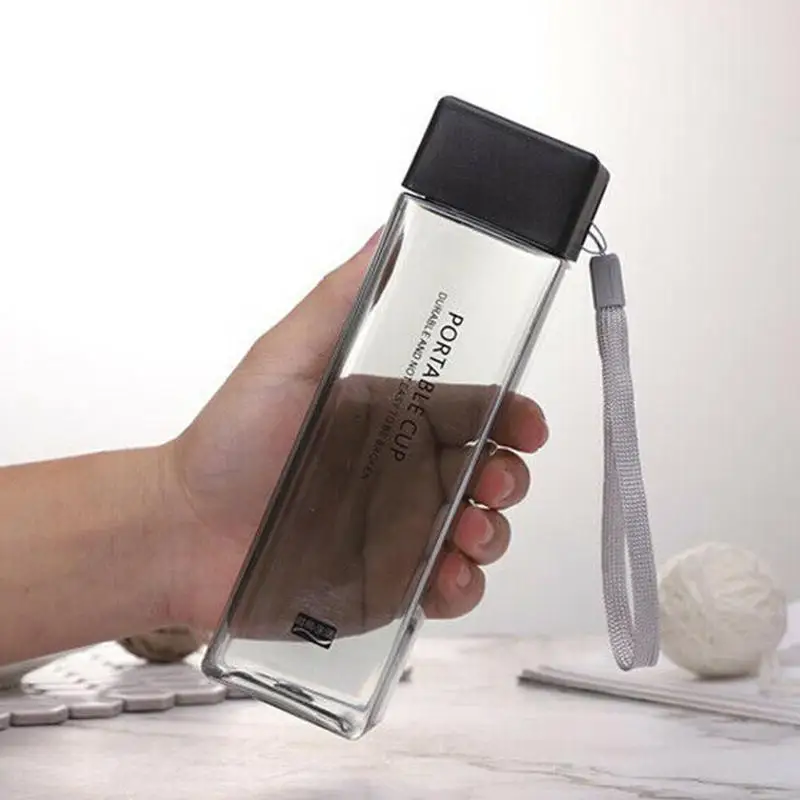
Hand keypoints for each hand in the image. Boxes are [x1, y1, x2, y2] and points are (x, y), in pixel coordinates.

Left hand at [163, 232, 547, 633]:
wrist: (181, 531)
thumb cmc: (228, 442)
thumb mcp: (286, 357)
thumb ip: (341, 300)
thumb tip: (388, 233)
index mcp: (393, 415)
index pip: (475, 411)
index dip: (513, 418)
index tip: (527, 426)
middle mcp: (403, 471)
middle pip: (489, 472)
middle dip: (508, 478)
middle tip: (492, 484)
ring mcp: (400, 530)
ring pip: (479, 530)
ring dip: (493, 533)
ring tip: (468, 535)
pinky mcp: (388, 581)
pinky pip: (447, 587)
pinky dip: (463, 587)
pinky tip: (447, 578)